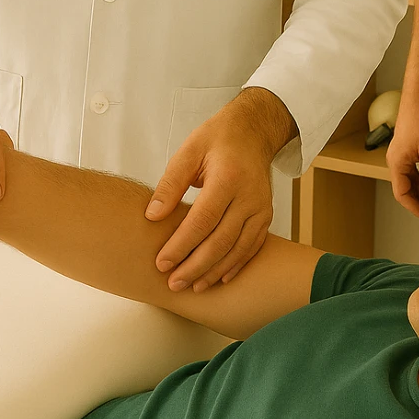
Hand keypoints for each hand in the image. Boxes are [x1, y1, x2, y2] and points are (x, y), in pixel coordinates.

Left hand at [144, 91, 292, 291]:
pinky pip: (252, 246)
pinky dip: (236, 265)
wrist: (253, 131)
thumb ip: (170, 184)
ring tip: (192, 287)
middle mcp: (249, 196)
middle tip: (173, 284)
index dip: (181, 245)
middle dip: (195, 266)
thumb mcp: (189, 151)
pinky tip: (220, 279)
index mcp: (228, 178)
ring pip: (237, 249)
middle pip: (220, 241)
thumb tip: (152, 216)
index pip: (202, 221)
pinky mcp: (266, 215)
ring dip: (214, 271)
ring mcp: (261, 208)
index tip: (161, 262)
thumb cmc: (217, 139)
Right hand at [386, 100, 418, 222]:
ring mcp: (398, 155)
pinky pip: (410, 171)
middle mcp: (394, 161)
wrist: (418, 99)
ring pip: (407, 180)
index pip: (402, 194)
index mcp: (396, 163)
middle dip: (417, 202)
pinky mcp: (405, 150)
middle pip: (403, 189)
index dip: (415, 208)